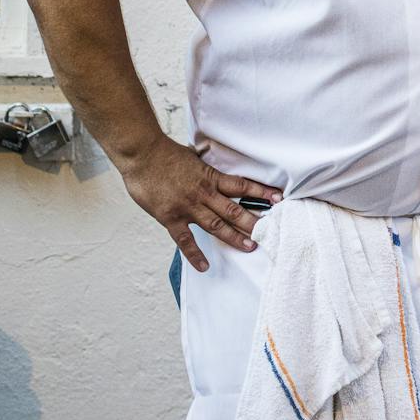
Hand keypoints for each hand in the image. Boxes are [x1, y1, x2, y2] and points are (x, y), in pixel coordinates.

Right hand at [119, 136, 282, 271]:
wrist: (142, 155)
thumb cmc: (165, 154)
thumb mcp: (193, 157)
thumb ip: (205, 170)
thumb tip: (215, 171)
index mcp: (209, 177)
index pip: (241, 186)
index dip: (260, 192)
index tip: (277, 198)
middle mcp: (202, 194)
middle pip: (233, 210)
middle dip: (252, 221)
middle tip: (268, 231)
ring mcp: (187, 207)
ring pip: (215, 225)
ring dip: (233, 237)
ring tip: (249, 246)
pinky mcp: (170, 218)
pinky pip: (185, 240)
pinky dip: (195, 254)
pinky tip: (204, 266)